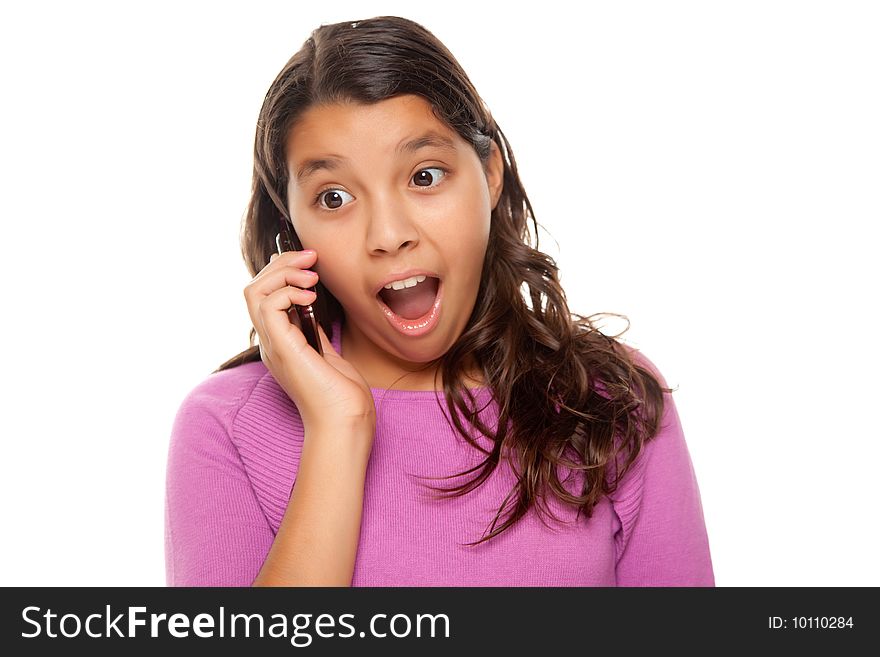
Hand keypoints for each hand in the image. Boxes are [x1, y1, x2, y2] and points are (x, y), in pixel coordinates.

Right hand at [244, 249, 376, 436]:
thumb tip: (310, 307)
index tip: (311, 262)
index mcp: (279, 344)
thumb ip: (313, 331)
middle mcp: (269, 343)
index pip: (263, 296)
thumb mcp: (326, 353)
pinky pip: (268, 305)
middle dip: (282, 264)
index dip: (282, 272)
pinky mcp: (282, 348)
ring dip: (284, 273)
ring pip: (254, 291)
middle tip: (311, 257)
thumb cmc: (342, 396)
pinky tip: (312, 297)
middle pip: (254, 288)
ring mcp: (272, 346)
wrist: (345, 423)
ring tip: (312, 275)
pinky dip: (288, 291)